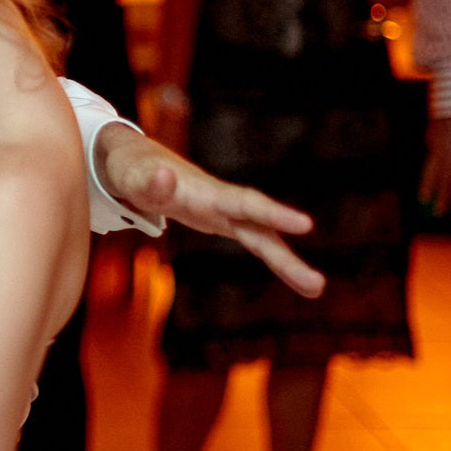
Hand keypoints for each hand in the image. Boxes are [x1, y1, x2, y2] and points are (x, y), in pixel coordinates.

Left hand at [94, 123, 324, 297]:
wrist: (139, 161)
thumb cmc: (134, 171)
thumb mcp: (133, 178)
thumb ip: (149, 182)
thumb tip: (164, 176)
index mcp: (205, 192)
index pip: (244, 203)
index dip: (273, 214)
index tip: (306, 225)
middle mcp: (223, 201)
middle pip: (262, 229)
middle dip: (287, 256)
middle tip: (317, 284)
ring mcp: (226, 212)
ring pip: (264, 239)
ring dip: (288, 264)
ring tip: (316, 289)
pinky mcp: (224, 221)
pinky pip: (255, 243)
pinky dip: (276, 260)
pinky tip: (300, 281)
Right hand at [420, 114, 450, 216]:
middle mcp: (449, 154)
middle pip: (444, 180)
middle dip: (441, 198)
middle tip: (437, 213)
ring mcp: (437, 145)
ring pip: (431, 170)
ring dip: (427, 186)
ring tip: (423, 198)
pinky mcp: (432, 136)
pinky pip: (431, 155)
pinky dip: (429, 166)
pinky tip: (428, 173)